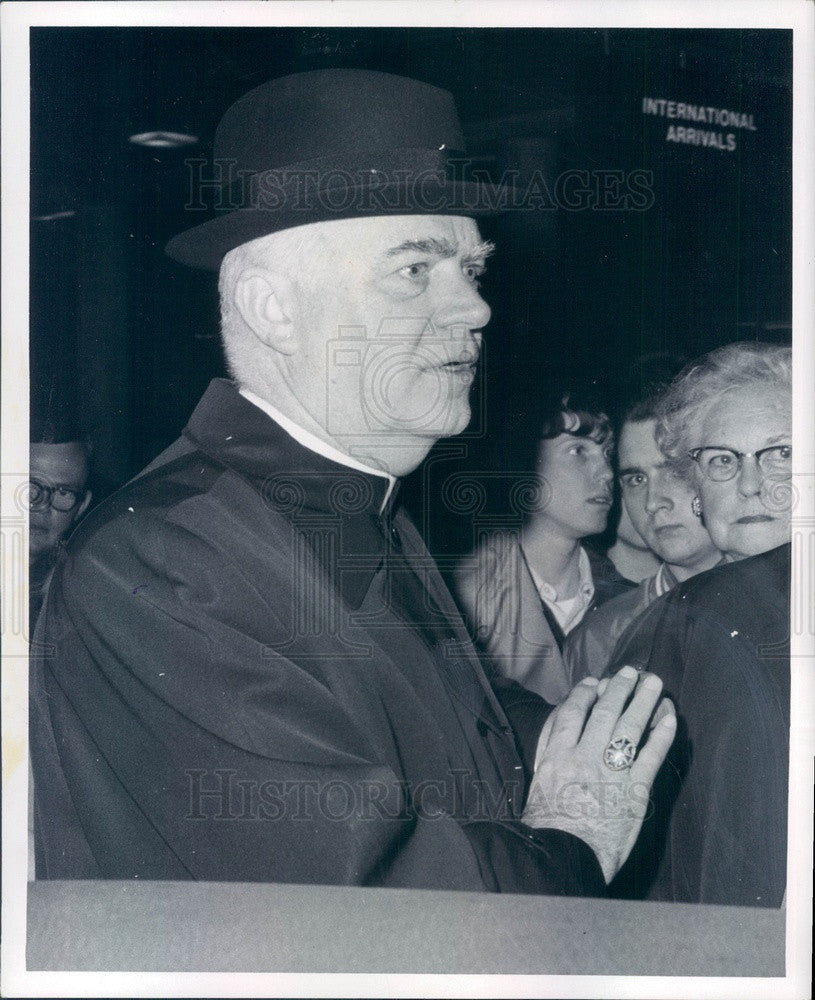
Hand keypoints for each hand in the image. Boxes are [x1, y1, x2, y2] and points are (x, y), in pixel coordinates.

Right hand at [522, 665, 675, 882]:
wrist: (564, 858)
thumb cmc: (548, 824)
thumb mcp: (538, 780)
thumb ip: (548, 748)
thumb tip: (559, 718)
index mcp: (557, 755)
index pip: (572, 712)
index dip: (585, 692)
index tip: (595, 681)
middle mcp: (584, 756)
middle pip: (603, 712)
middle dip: (618, 688)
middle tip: (631, 671)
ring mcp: (611, 772)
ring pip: (629, 727)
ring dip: (643, 701)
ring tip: (654, 682)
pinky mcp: (634, 790)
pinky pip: (652, 755)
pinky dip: (662, 734)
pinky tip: (669, 717)